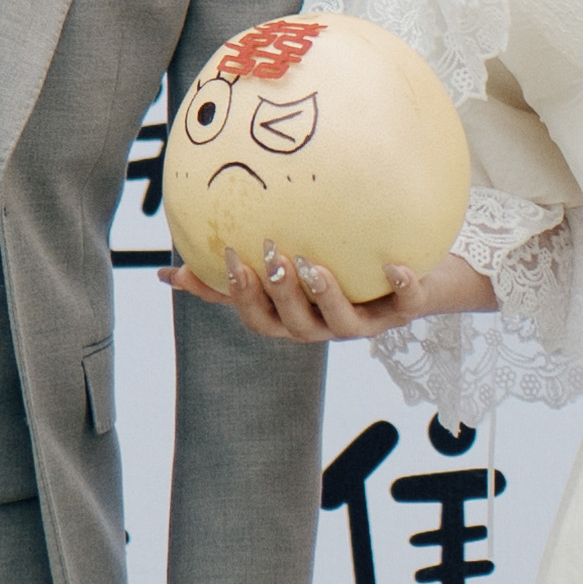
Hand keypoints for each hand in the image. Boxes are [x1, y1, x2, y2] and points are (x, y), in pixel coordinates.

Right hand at [167, 247, 501, 349]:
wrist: (415, 282)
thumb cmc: (337, 272)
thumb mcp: (284, 270)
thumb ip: (233, 273)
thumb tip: (167, 274)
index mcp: (294, 318)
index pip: (259, 317)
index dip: (242, 295)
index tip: (231, 258)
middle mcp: (326, 326)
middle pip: (295, 325)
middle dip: (281, 295)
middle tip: (270, 257)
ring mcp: (366, 322)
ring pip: (342, 323)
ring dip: (326, 296)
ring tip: (313, 267)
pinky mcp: (406, 310)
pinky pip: (406, 303)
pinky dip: (400, 286)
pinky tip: (394, 266)